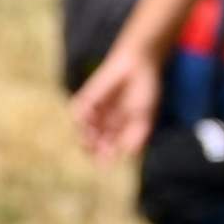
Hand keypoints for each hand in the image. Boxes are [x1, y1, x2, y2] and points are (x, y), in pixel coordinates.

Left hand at [72, 47, 158, 161]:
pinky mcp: (88, 96)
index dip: (105, 157)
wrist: (139, 62)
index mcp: (122, 130)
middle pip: (95, 143)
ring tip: (91, 135)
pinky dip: (80, 117)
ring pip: (84, 129)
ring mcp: (97, 109)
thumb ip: (137, 138)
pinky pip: (77, 110)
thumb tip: (127, 155)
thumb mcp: (146, 117)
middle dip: (93, 149)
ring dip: (85, 136)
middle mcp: (108, 122)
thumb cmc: (146, 91)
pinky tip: (88, 117)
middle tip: (96, 149)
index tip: (104, 161)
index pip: (109, 150)